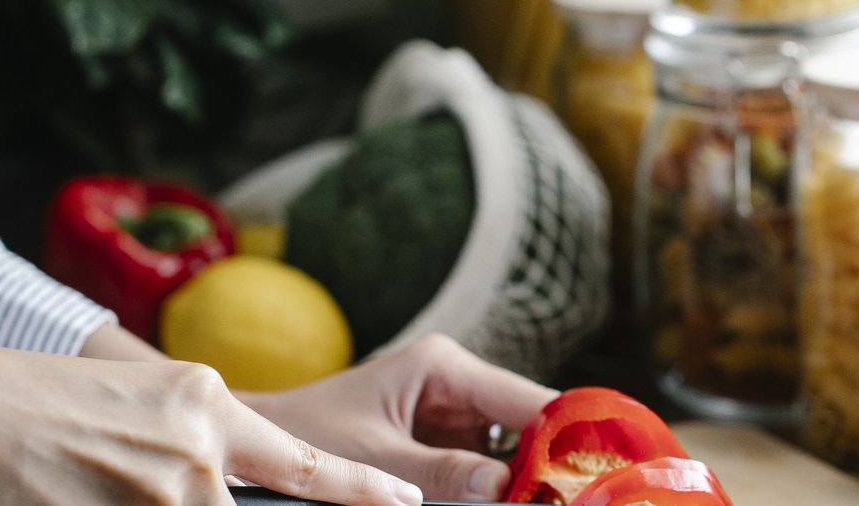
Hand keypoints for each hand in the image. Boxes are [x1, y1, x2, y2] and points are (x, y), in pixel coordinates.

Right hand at [0, 347, 420, 505]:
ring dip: (169, 505)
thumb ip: (211, 437)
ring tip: (125, 478)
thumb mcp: (156, 401)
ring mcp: (162, 492)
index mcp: (212, 406)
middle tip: (174, 489)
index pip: (306, 463)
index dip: (363, 490)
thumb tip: (244, 474)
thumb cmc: (63, 402)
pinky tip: (109, 495)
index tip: (406, 502)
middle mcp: (198, 449)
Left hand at [240, 334, 559, 501]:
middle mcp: (456, 382)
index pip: (526, 398)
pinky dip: (501, 488)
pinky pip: (486, 465)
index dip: (565, 434)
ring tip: (546, 500)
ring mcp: (453, 411)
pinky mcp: (444, 439)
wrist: (265, 439)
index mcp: (442, 366)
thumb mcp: (371, 457)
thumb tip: (507, 487)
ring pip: (514, 448)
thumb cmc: (305, 432)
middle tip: (571, 497)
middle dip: (550, 462)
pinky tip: (514, 502)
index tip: (592, 473)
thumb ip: (438, 473)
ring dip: (528, 478)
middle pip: (528, 424)